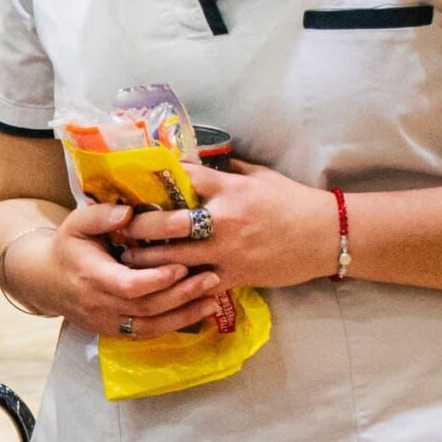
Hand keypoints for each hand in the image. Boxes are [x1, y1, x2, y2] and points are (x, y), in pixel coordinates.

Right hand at [0, 203, 222, 334]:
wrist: (46, 280)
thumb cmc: (68, 246)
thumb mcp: (76, 223)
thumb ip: (101, 215)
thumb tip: (128, 213)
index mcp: (90, 275)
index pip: (127, 285)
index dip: (156, 280)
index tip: (182, 266)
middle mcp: (98, 304)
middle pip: (145, 308)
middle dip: (181, 295)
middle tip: (211, 277)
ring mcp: (106, 322)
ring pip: (150, 326)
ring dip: (184, 314)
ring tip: (213, 297)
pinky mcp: (114, 331)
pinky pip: (147, 333)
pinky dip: (175, 324)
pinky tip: (199, 311)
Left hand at [117, 159, 338, 292]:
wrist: (325, 236)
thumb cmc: (292, 202)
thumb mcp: (259, 176)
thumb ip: (227, 169)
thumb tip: (197, 157)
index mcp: (229, 189)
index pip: (181, 179)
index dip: (152, 180)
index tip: (130, 184)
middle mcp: (223, 220)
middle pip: (167, 223)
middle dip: (137, 226)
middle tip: (115, 226)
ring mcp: (227, 251)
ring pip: (173, 258)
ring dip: (144, 259)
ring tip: (124, 257)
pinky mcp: (234, 276)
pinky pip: (195, 283)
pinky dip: (173, 283)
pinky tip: (154, 283)